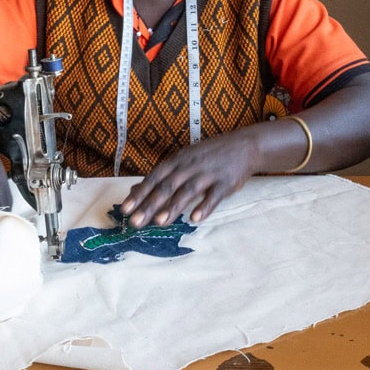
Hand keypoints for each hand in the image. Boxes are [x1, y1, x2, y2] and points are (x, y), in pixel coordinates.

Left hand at [120, 128, 261, 227]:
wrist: (243, 146)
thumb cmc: (208, 156)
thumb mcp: (183, 160)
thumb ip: (161, 177)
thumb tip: (135, 191)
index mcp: (177, 161)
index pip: (154, 178)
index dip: (140, 193)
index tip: (125, 209)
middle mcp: (190, 166)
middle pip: (167, 186)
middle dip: (150, 204)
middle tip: (136, 222)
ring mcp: (208, 174)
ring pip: (188, 191)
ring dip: (173, 206)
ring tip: (160, 222)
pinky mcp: (225, 182)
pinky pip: (214, 195)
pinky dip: (205, 206)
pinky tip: (195, 218)